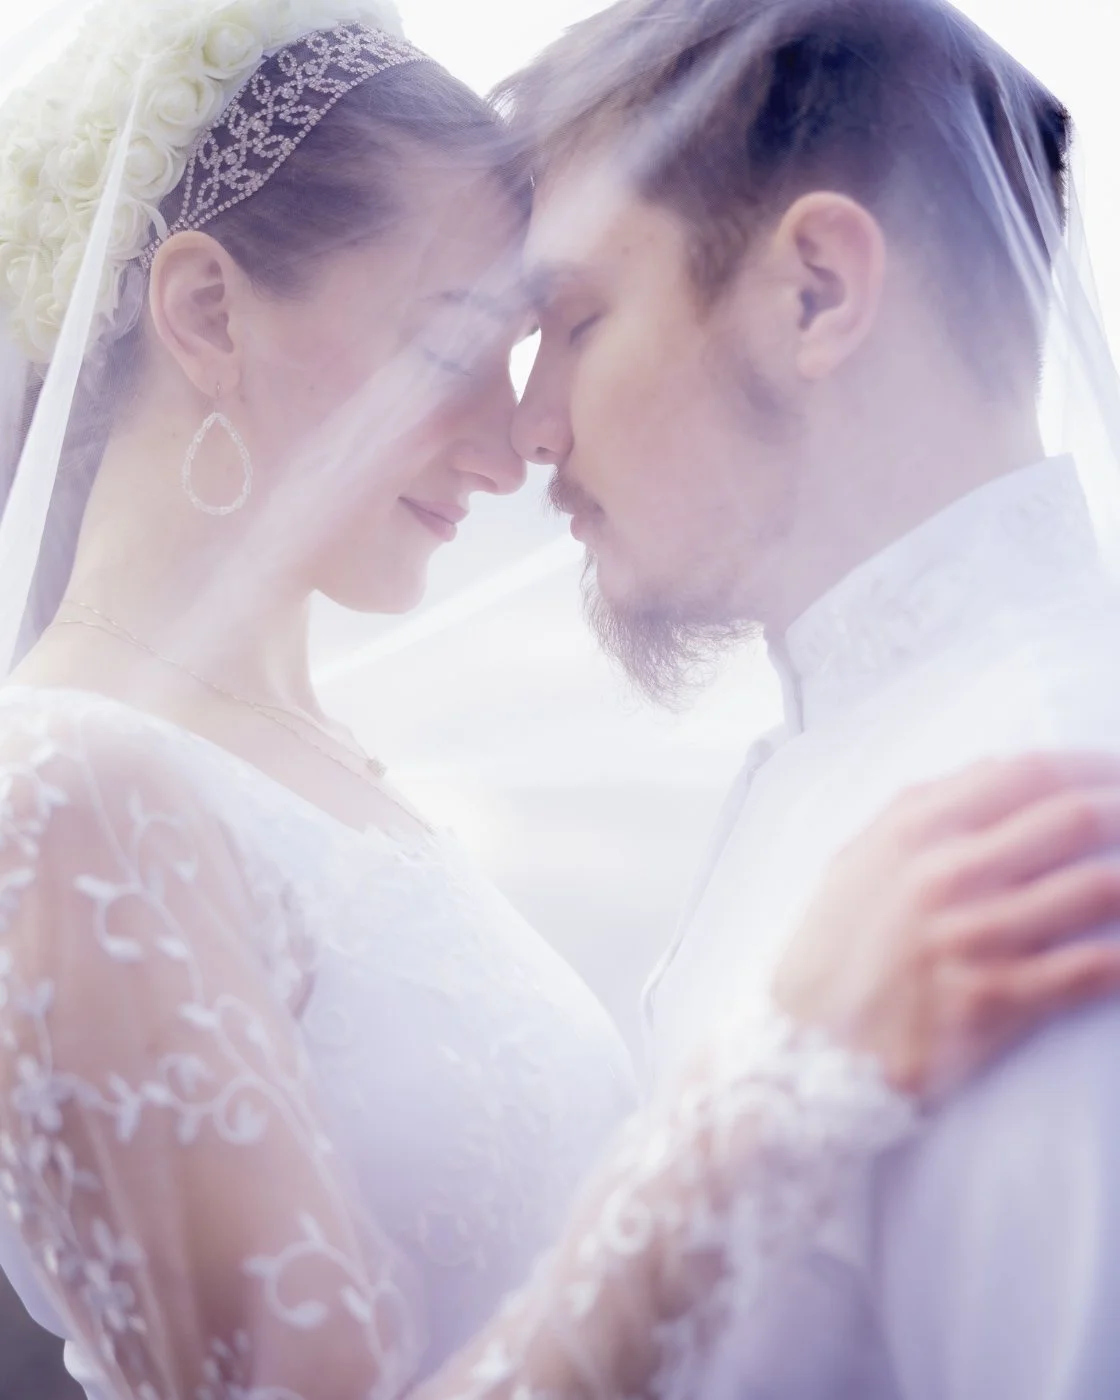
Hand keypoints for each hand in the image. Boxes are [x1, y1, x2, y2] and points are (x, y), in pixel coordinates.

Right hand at [773, 753, 1119, 1100]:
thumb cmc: (836, 952)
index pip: (1029, 773)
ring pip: (1100, 889)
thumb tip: (997, 773)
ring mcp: (973, 938)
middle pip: (1075, 819)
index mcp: (913, 830)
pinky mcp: (995, 1002)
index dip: (1095, 766)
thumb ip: (922, 811)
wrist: (806, 1049)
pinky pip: (1093, 970)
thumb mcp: (858, 861)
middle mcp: (946, 875)